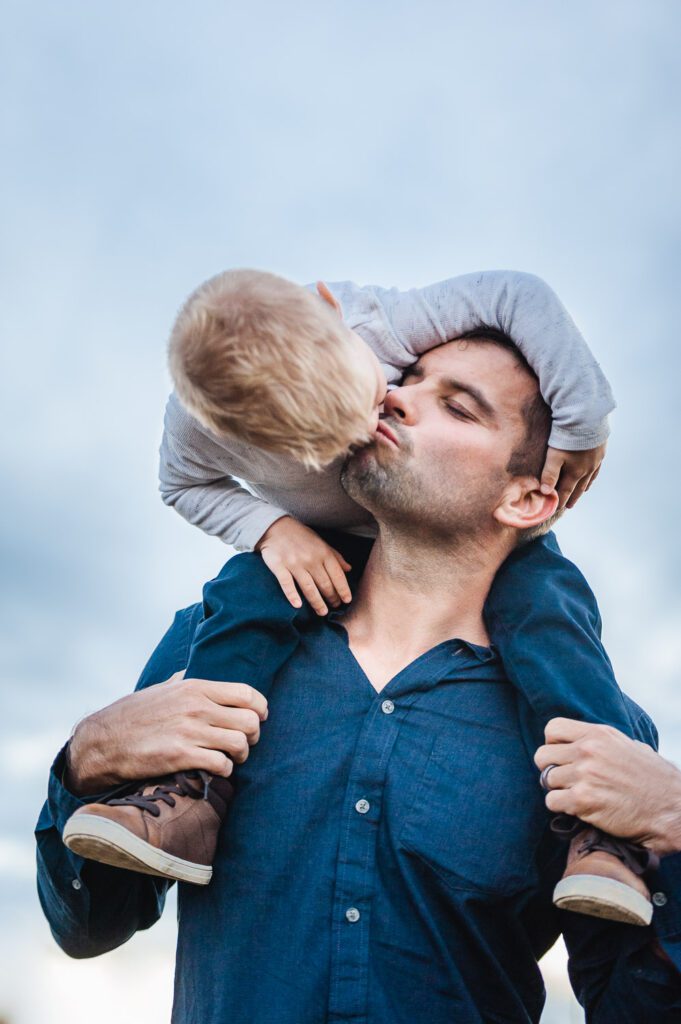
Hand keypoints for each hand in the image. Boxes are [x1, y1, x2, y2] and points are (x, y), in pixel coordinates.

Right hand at [65, 671, 267, 795]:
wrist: (103, 741)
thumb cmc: (132, 715)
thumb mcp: (159, 689)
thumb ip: (180, 680)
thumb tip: (189, 670)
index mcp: (195, 687)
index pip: (247, 693)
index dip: (260, 708)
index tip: (258, 718)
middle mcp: (196, 706)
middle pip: (250, 720)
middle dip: (253, 735)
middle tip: (244, 743)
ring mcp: (189, 731)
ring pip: (240, 743)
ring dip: (241, 755)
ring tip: (231, 758)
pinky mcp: (180, 756)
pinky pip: (222, 764)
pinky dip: (225, 770)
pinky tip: (215, 769)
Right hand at [255, 516, 351, 615]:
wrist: (275, 526)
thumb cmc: (301, 536)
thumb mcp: (321, 542)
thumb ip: (335, 556)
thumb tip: (349, 569)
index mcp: (323, 552)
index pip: (337, 575)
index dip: (343, 589)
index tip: (347, 600)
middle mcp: (310, 559)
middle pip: (324, 584)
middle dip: (332, 598)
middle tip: (334, 607)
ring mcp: (294, 563)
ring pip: (309, 587)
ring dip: (317, 602)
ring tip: (322, 612)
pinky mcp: (279, 566)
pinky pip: (286, 583)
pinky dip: (292, 595)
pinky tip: (298, 605)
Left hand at [535, 718, 680, 855]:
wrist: (673, 809)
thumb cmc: (655, 780)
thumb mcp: (630, 747)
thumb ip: (603, 743)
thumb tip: (584, 742)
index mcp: (599, 734)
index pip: (552, 728)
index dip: (552, 744)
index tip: (563, 757)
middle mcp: (588, 751)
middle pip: (542, 756)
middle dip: (550, 769)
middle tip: (566, 781)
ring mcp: (584, 775)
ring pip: (546, 780)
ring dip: (558, 791)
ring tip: (578, 796)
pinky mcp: (583, 800)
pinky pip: (552, 802)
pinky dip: (561, 807)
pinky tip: (579, 809)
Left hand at [540, 443, 606, 509]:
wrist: (586, 418)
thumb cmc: (567, 437)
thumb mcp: (554, 456)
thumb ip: (550, 474)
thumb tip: (546, 492)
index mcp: (575, 472)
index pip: (566, 491)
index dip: (561, 500)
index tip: (557, 509)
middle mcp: (587, 469)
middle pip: (578, 487)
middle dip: (572, 497)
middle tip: (569, 506)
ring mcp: (596, 461)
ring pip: (589, 479)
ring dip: (583, 487)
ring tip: (580, 493)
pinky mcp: (601, 451)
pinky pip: (597, 469)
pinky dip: (593, 476)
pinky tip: (591, 476)